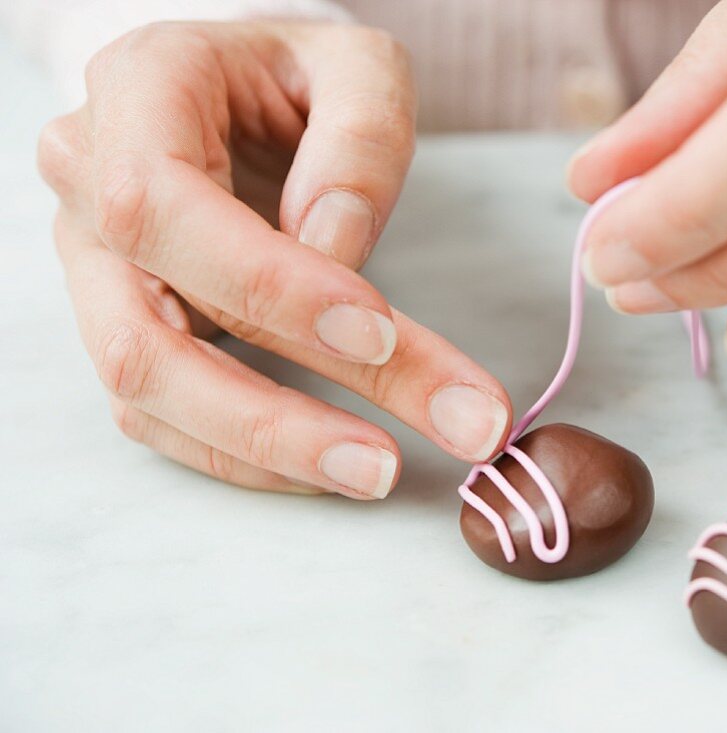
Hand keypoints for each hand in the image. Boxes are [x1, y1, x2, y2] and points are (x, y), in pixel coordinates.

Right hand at [38, 21, 511, 499]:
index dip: (264, 282)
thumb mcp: (360, 68)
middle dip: (275, 412)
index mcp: (138, 92)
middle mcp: (90, 185)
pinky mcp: (128, 323)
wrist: (246, 92)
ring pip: (146, 392)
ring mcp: (99, 266)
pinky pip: (166, 416)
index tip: (375, 333)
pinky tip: (332, 464)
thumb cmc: (303, 77)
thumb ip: (360, 139)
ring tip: (375, 473)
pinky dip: (249, 453)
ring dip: (264, 450)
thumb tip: (335, 251)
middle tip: (390, 458)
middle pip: (145, 333)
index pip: (161, 202)